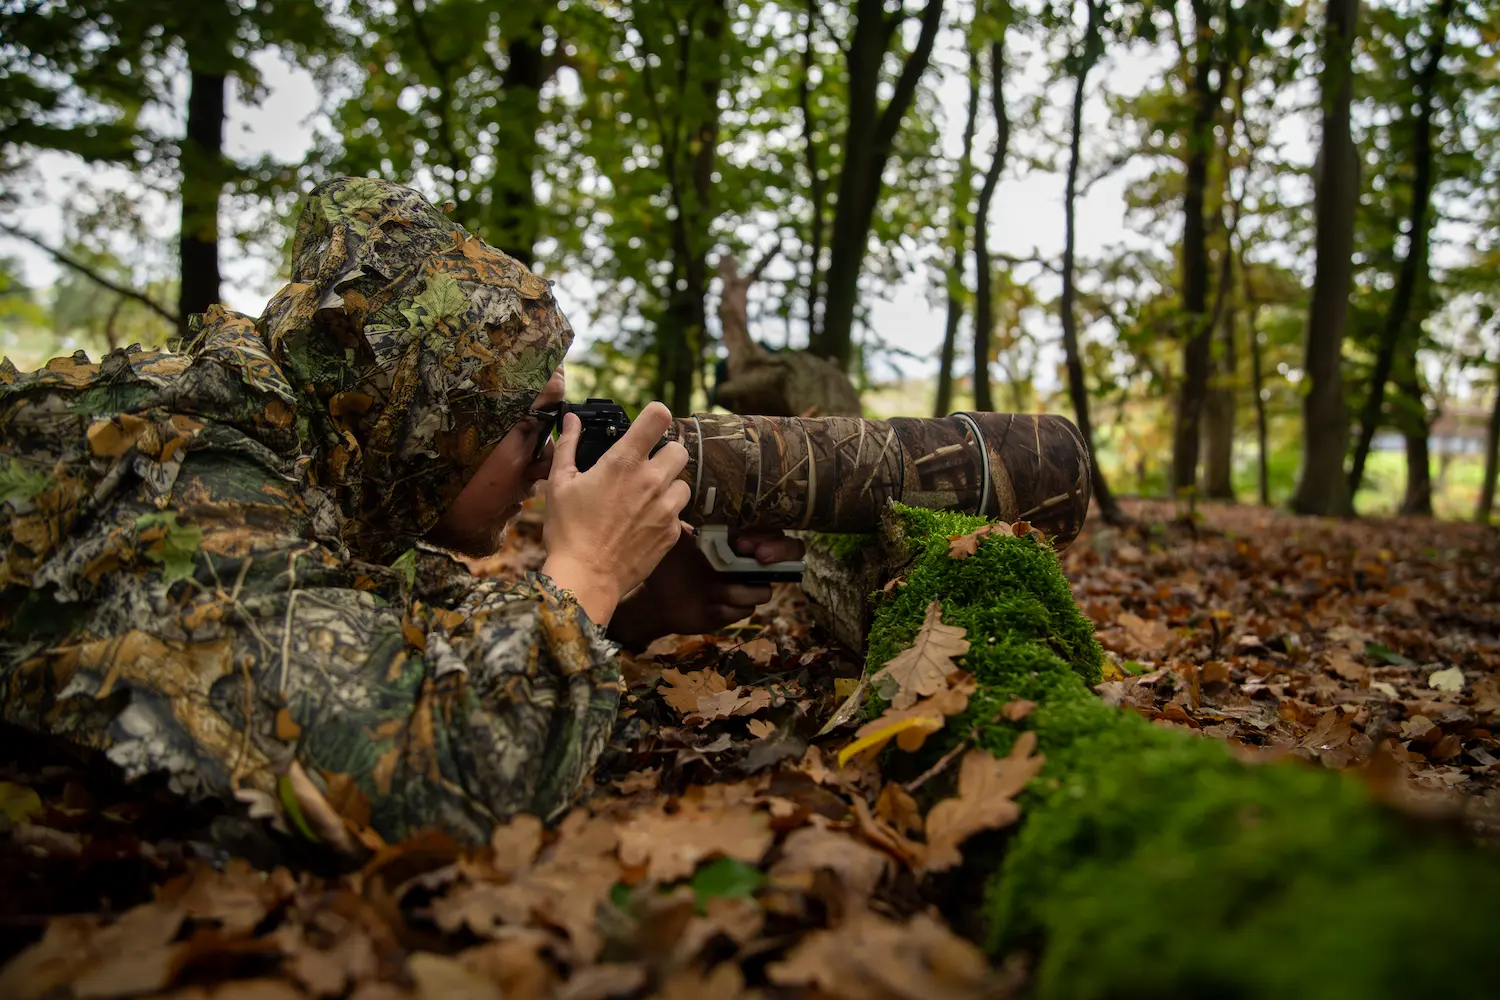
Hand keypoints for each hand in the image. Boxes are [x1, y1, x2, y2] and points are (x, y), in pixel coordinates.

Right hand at [542, 402, 689, 625]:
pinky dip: (666, 515)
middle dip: (665, 454)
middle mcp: (651, 481)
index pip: (658, 417)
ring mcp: (666, 508)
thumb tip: (571, 420)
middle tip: (646, 468)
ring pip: (684, 483)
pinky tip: (643, 524)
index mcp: (624, 462)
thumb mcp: (559, 483)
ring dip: (669, 487)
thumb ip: (568, 445)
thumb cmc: (568, 531)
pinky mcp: (673, 533)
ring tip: (646, 499)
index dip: (655, 415)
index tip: (648, 423)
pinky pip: (679, 514)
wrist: (586, 578)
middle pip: (680, 449)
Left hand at [607, 528, 805, 651]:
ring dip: (740, 590)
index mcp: (742, 538)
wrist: (657, 596)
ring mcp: (746, 587)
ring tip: (713, 590)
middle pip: (790, 556)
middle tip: (759, 557)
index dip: (770, 536)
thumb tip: (693, 494)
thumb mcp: (679, 535)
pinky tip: (709, 605)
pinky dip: (727, 609)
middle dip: (779, 554)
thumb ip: (692, 517)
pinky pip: (746, 611)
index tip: (742, 542)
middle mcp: (751, 562)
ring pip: (765, 590)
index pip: (775, 531)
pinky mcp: (737, 610)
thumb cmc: (672, 560)